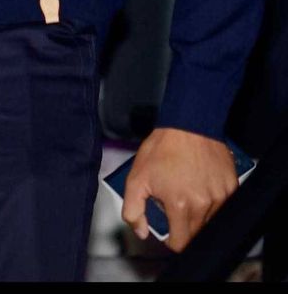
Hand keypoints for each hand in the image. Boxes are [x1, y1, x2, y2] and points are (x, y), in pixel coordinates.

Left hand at [122, 127, 237, 251]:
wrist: (188, 122)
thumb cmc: (162, 147)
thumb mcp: (136, 177)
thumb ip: (133, 210)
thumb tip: (142, 232)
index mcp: (180, 205)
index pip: (180, 243)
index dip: (171, 240)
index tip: (168, 229)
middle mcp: (204, 205)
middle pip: (196, 234)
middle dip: (183, 225)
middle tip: (175, 203)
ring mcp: (220, 196)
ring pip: (210, 220)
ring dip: (199, 213)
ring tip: (188, 190)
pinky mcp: (231, 186)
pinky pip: (222, 205)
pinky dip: (212, 200)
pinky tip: (201, 184)